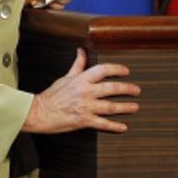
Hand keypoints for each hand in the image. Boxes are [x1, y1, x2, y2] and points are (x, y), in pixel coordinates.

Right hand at [21, 48, 139, 133]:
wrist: (40, 112)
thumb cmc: (53, 95)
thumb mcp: (66, 77)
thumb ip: (77, 65)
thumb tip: (81, 51)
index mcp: (81, 80)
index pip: (102, 70)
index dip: (116, 69)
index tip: (126, 71)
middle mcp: (85, 92)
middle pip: (111, 88)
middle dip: (126, 88)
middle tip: (137, 90)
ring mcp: (85, 106)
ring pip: (110, 106)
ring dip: (125, 107)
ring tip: (135, 107)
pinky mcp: (84, 120)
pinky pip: (102, 124)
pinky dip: (114, 126)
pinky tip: (123, 127)